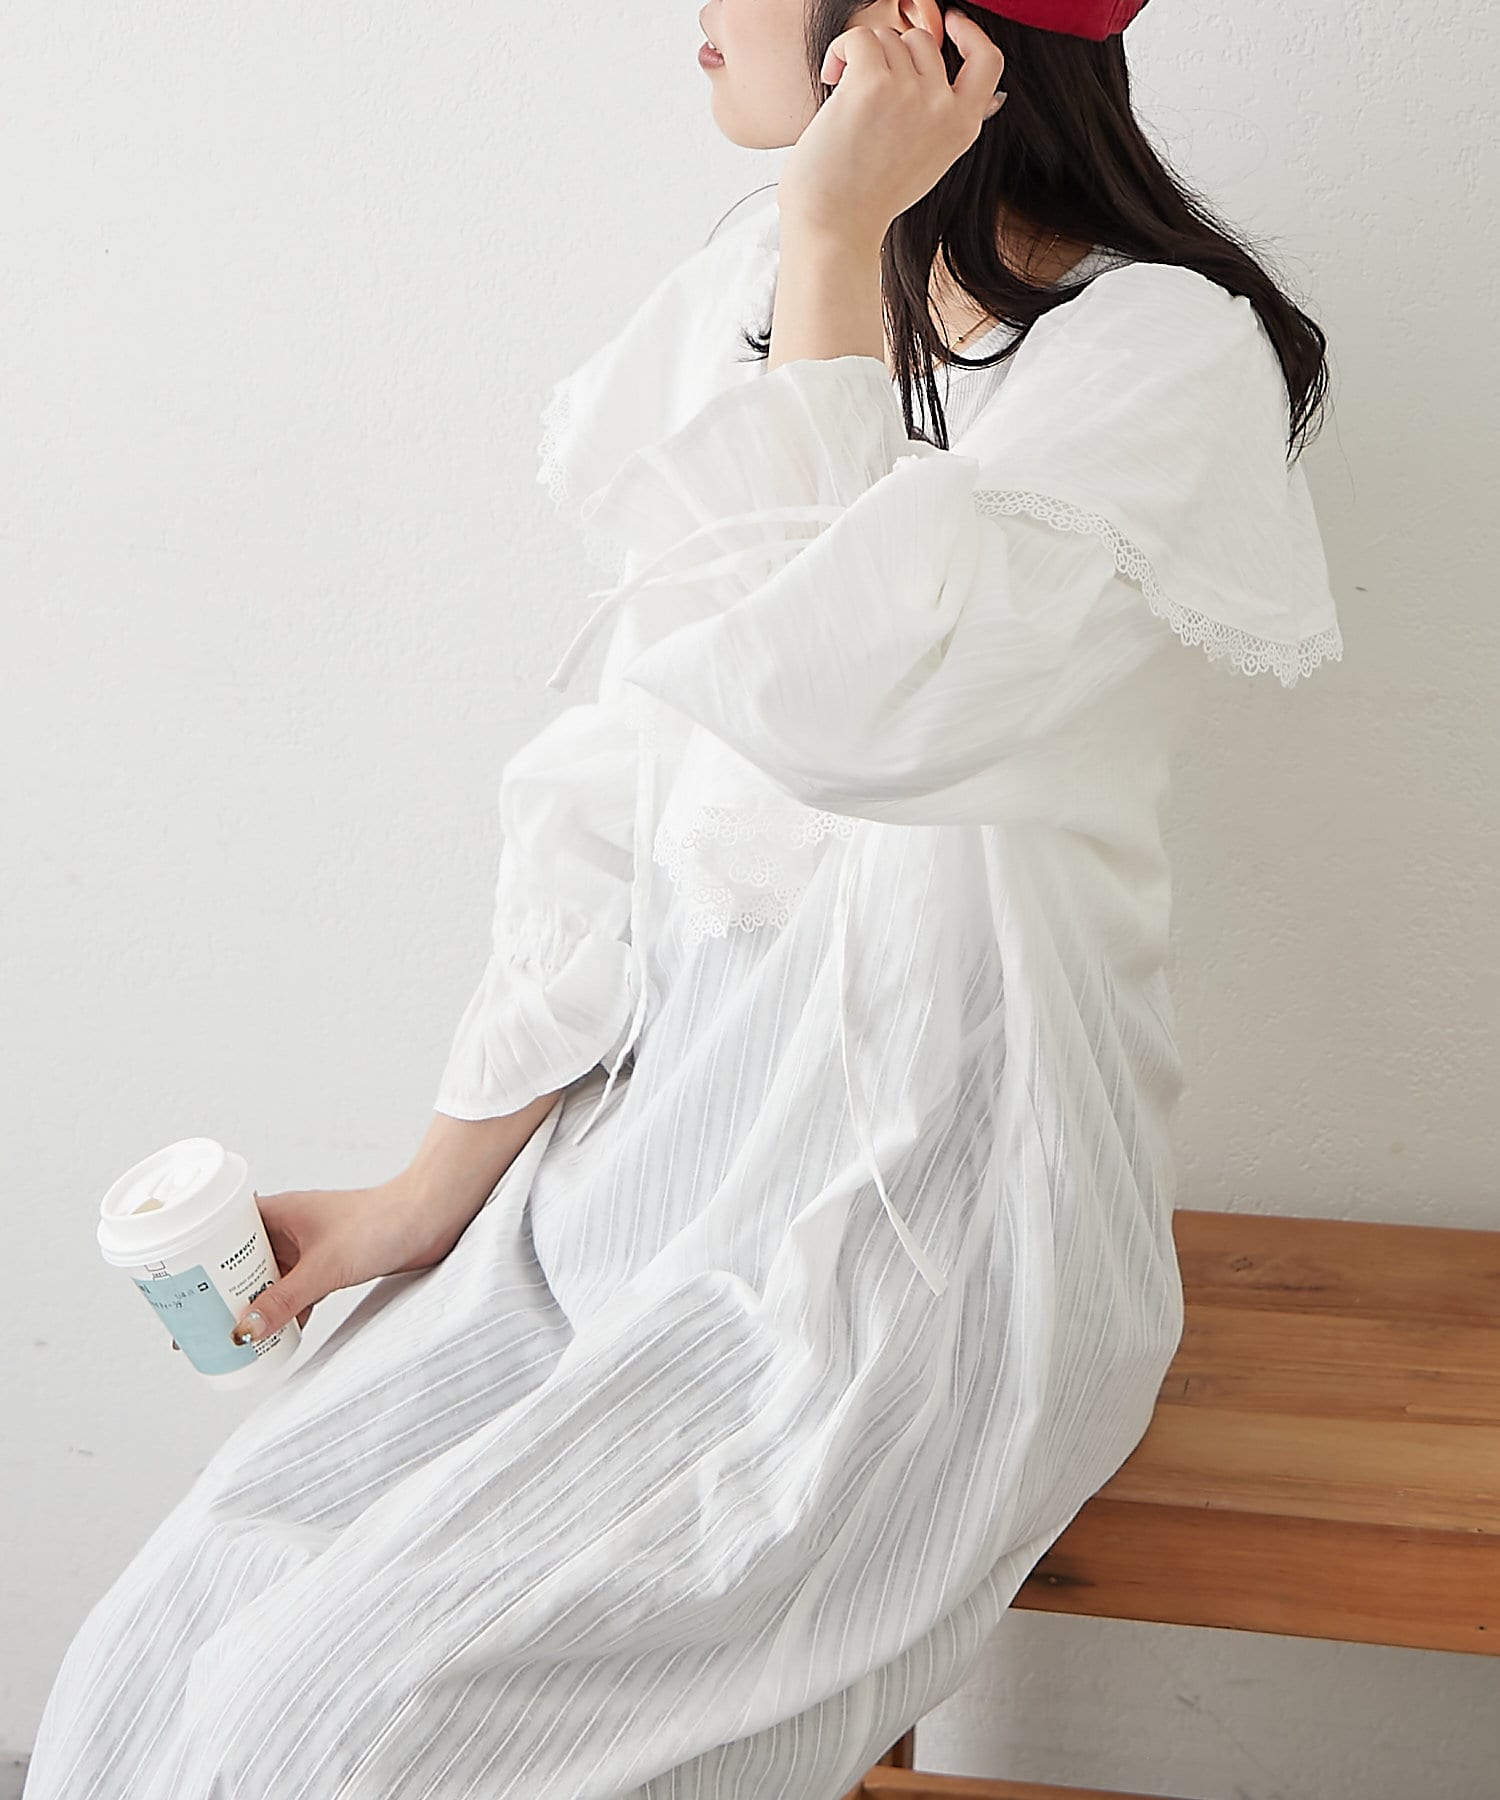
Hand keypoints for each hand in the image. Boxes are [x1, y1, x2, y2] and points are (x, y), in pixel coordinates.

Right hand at [168, 1178, 480, 1351]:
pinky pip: (292, 1288)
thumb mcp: (325, 1268)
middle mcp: (286, 1226)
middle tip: (190, 1325)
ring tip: (224, 1336)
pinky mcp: (329, 1261)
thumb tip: (241, 1332)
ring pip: (264, 1277)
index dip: (194, 1260)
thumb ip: (283, 1301)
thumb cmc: (381, 1225)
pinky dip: (280, 1309)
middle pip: (236, 1260)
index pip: (218, 1233)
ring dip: (248, 1303)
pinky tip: (271, 1335)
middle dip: (215, 1291)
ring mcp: (307, 1244)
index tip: (172, 1290)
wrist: (432, 1216)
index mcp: (275, 1212)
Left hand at [778, 8, 1005, 246]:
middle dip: (891, 56)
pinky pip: (859, 38)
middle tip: (865, 88)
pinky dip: (841, 51)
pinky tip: (832, 79)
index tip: (952, 22)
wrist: (836, 228)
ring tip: (844, 95)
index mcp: (962, 128)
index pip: (987, 61)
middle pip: (923, 41)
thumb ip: (951, 124)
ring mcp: (911, 93)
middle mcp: (943, 107)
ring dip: (862, 57)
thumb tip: (993, 97)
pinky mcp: (873, 84)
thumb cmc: (868, 201)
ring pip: (889, 38)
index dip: (970, 34)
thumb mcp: (930, 163)